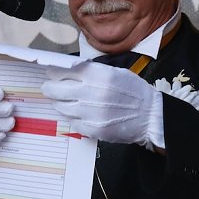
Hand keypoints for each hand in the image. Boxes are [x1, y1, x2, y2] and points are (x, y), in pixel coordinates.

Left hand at [41, 62, 163, 148]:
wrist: (150, 116)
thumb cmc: (134, 91)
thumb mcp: (115, 72)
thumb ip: (92, 71)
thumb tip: (69, 69)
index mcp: (97, 75)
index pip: (63, 71)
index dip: (53, 72)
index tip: (50, 73)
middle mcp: (91, 93)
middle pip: (55, 89)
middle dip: (49, 87)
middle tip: (48, 87)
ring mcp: (90, 113)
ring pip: (60, 107)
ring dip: (59, 103)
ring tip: (62, 100)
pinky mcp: (92, 129)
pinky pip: (72, 122)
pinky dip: (71, 116)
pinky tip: (76, 112)